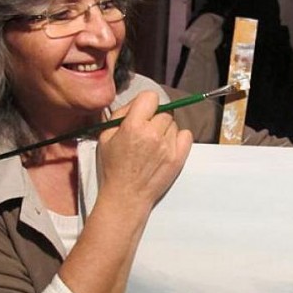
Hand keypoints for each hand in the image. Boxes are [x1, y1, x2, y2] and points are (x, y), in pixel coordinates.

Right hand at [97, 91, 192, 211]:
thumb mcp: (106, 136)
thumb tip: (137, 103)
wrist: (127, 195)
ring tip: (155, 143)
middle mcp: (153, 134)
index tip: (144, 112)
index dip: (147, 103)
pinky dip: (179, 138)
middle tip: (148, 130)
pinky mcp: (178, 157)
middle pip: (164, 111)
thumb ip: (120, 115)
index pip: (151, 97)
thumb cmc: (114, 167)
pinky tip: (167, 146)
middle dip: (156, 118)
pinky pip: (187, 135)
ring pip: (174, 124)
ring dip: (166, 129)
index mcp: (133, 126)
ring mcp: (168, 146)